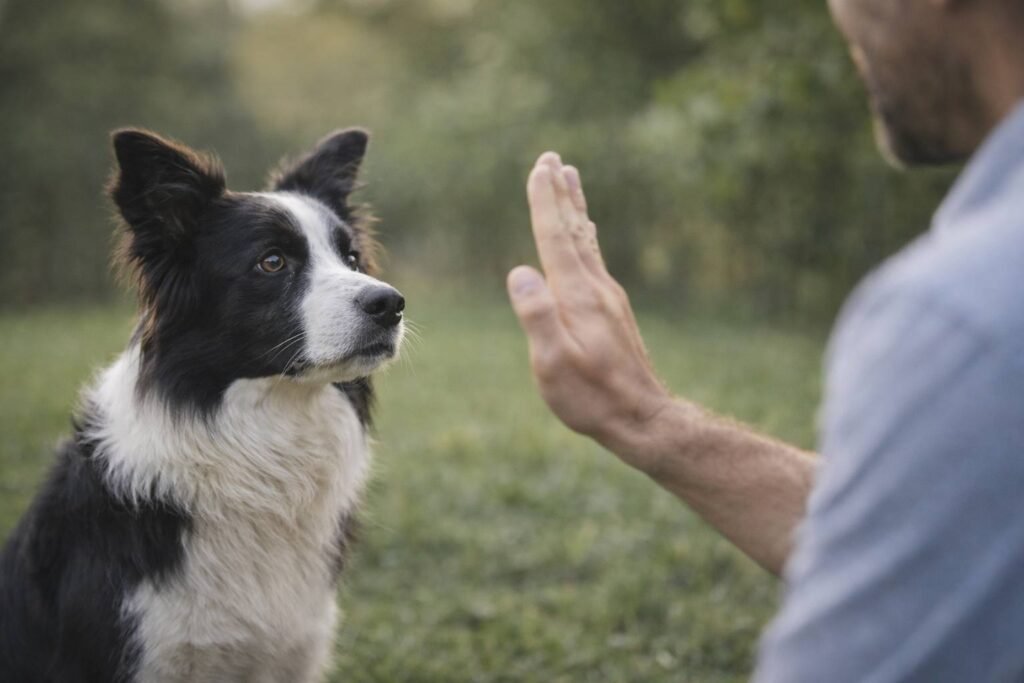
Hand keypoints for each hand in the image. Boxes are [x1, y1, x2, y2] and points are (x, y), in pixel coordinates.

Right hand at [507, 153, 672, 471]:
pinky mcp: (613, 311)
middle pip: (574, 230)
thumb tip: (519, 270)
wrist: (641, 417)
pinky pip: (594, 260)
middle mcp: (596, 288)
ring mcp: (608, 298)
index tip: (540, 168)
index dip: (545, 201)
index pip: (555, 237)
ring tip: (573, 181)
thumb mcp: (553, 362)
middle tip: (554, 159)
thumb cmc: (591, 396)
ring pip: (587, 242)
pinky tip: (585, 237)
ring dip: (576, 209)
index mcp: (577, 295)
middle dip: (561, 194)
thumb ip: (537, 315)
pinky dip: (584, 237)